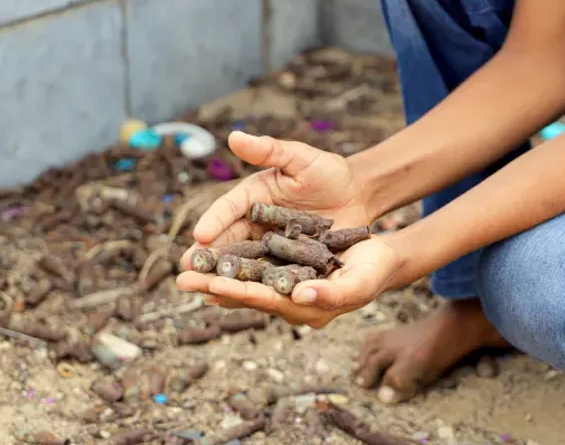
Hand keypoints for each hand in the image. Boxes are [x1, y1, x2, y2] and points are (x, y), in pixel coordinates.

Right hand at [176, 130, 391, 325]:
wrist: (358, 197)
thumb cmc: (329, 173)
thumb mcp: (302, 158)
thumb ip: (270, 150)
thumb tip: (234, 136)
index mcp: (253, 196)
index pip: (228, 208)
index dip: (214, 220)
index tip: (200, 234)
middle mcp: (255, 222)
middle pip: (227, 239)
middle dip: (208, 255)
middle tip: (187, 270)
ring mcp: (269, 245)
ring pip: (243, 261)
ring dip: (224, 276)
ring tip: (203, 290)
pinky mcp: (285, 263)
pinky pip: (267, 275)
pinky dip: (253, 286)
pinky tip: (240, 300)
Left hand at [177, 236, 402, 327]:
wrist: (383, 258)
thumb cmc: (374, 270)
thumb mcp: (359, 282)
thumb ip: (330, 293)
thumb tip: (298, 297)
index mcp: (305, 308)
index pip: (265, 299)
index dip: (237, 291)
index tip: (210, 284)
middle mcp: (290, 302)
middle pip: (246, 294)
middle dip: (213, 286)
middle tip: (181, 280)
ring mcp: (286, 288)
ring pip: (246, 282)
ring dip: (216, 276)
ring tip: (186, 271)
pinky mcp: (285, 272)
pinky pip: (254, 269)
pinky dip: (233, 264)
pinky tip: (212, 257)